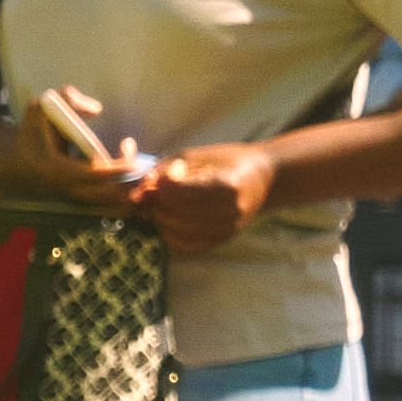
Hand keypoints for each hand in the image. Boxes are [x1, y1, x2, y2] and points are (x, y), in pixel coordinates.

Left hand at [137, 143, 277, 254]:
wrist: (262, 180)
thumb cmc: (226, 161)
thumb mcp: (197, 155)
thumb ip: (166, 169)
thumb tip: (138, 188)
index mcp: (228, 185)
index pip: (182, 192)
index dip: (159, 187)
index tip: (151, 179)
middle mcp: (231, 211)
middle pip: (178, 214)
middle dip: (156, 204)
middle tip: (148, 193)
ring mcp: (228, 229)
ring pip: (179, 232)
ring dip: (160, 219)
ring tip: (157, 204)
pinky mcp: (222, 240)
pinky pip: (187, 245)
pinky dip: (171, 233)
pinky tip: (168, 219)